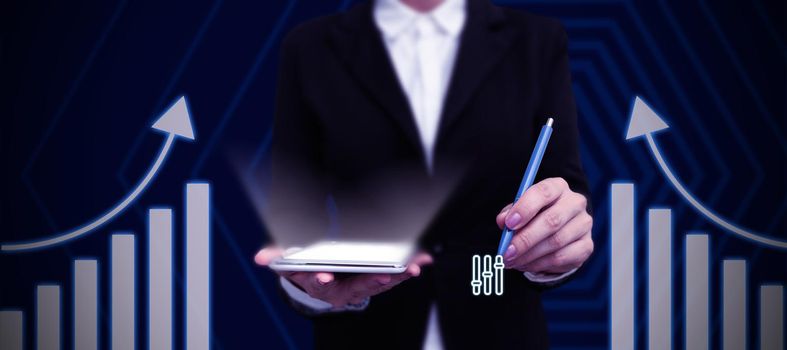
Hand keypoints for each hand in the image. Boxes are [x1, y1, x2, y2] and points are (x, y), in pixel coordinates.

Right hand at [255, 247, 431, 307]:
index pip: (320, 284)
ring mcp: (361, 288)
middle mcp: (342, 291)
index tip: (324, 277)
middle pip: (357, 286)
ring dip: (397, 275)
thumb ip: (277, 256)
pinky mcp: (376, 282)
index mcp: (321, 285)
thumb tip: (259, 257)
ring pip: (380, 283)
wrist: (323, 283)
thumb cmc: (309, 269)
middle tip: (382, 275)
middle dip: (371, 280)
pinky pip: (392, 277)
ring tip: (411, 266)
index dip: (322, 281)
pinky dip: (406, 270)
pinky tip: (420, 260)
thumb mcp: (291, 264)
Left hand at [495, 177, 592, 274]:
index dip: (525, 208)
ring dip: (529, 255)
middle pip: (552, 220)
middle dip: (525, 239)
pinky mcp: (587, 245)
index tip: (509, 224)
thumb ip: (510, 214)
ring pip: (556, 242)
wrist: (558, 234)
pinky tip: (525, 265)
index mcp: (557, 187)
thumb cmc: (534, 217)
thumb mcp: (520, 211)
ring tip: (512, 261)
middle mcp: (575, 202)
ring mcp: (584, 224)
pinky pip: (561, 258)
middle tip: (507, 252)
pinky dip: (539, 264)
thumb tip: (503, 221)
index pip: (544, 192)